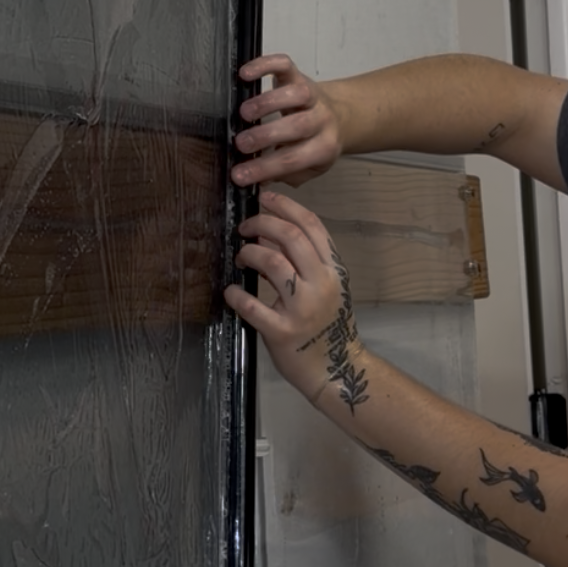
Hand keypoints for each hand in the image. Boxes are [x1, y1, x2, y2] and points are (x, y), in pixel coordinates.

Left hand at [224, 194, 368, 413]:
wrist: (337, 368)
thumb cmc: (329, 324)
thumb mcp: (327, 287)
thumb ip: (307, 261)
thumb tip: (271, 233)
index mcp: (333, 270)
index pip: (312, 226)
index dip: (287, 206)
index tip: (266, 198)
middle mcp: (320, 284)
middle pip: (291, 237)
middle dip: (263, 223)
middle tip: (245, 227)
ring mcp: (302, 309)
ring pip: (273, 263)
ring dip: (250, 253)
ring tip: (241, 257)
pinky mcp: (282, 332)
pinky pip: (252, 306)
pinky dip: (237, 295)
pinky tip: (231, 292)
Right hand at [232, 53, 342, 187]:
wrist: (342, 117)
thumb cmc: (318, 144)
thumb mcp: (310, 168)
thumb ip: (286, 176)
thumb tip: (257, 184)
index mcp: (323, 147)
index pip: (293, 160)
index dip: (264, 168)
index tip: (239, 175)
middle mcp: (321, 120)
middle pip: (297, 126)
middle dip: (265, 135)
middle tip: (240, 143)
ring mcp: (311, 95)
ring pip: (296, 93)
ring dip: (268, 102)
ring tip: (243, 113)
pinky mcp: (300, 75)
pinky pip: (286, 65)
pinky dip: (266, 65)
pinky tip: (245, 74)